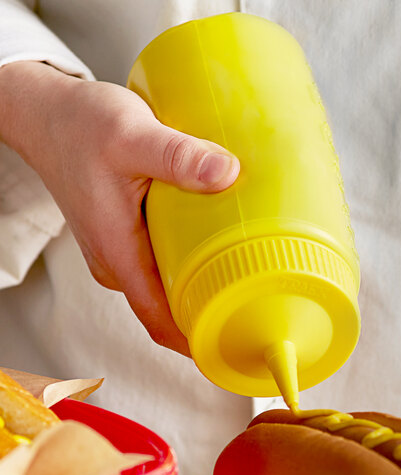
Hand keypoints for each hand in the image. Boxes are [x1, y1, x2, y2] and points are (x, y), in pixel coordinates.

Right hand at [0, 61, 239, 355]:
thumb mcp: (131, 135)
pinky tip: (219, 247)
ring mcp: (122, 253)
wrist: (47, 113)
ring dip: (204, 288)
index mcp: (118, 254)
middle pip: (170, 310)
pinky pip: (163, 264)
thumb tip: (227, 174)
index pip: (160, 322)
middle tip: (261, 306)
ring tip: (250, 279)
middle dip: (213, 315)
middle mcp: (118, 263)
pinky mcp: (128, 238)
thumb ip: (178, 156)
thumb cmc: (79, 125)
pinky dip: (191, 264)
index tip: (236, 343)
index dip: (198, 343)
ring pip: (168, 287)